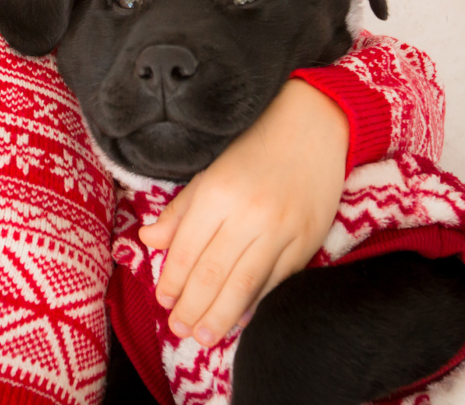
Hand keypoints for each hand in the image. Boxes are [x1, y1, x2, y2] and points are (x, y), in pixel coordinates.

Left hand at [137, 80, 348, 346]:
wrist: (314, 128)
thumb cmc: (254, 147)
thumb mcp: (209, 171)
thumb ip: (180, 211)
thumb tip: (150, 241)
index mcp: (218, 193)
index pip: (187, 250)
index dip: (173, 281)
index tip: (164, 301)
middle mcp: (250, 214)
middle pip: (213, 274)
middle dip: (193, 308)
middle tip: (179, 331)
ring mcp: (282, 231)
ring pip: (245, 285)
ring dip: (221, 316)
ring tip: (203, 337)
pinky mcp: (307, 242)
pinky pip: (276, 282)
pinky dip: (255, 304)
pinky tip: (239, 319)